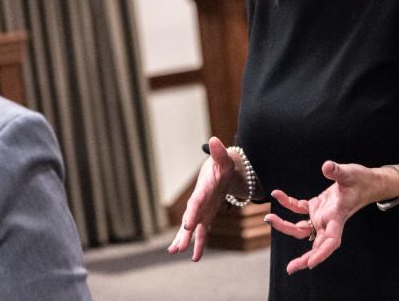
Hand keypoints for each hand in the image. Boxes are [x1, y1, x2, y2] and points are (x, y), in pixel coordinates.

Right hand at [167, 137, 236, 261]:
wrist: (219, 171)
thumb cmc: (222, 164)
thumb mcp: (223, 158)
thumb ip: (219, 152)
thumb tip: (214, 140)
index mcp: (203, 189)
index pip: (196, 202)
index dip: (191, 213)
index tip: (187, 225)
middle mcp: (199, 202)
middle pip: (190, 219)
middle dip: (183, 233)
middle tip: (176, 248)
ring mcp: (201, 211)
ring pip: (192, 228)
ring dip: (184, 240)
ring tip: (175, 252)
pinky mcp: (206, 217)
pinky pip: (202, 233)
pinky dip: (198, 245)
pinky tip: (194, 258)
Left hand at [264, 160, 379, 274]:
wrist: (366, 182)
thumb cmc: (361, 180)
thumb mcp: (350, 173)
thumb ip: (337, 171)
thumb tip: (327, 166)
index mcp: (338, 217)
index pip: (332, 240)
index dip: (322, 253)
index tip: (311, 264)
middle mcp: (328, 220)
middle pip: (314, 243)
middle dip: (303, 257)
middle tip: (290, 269)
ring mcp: (322, 215)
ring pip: (301, 229)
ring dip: (285, 226)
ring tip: (268, 218)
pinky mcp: (317, 207)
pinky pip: (299, 210)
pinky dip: (288, 204)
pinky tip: (277, 194)